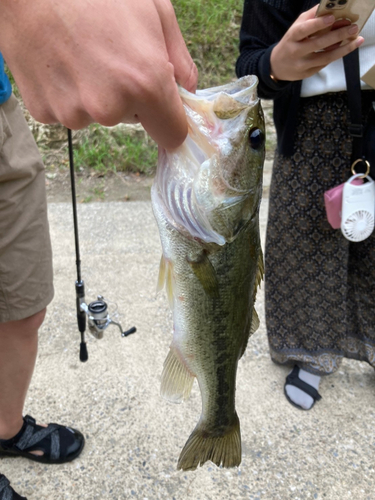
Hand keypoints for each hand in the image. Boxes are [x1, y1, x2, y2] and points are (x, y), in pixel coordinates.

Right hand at [0, 0, 197, 148]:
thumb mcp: (154, 9)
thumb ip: (179, 58)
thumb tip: (187, 90)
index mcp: (144, 84)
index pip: (172, 134)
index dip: (172, 121)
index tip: (166, 111)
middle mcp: (109, 107)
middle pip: (133, 119)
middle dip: (130, 95)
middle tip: (112, 56)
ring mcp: (74, 113)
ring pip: (98, 114)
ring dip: (96, 93)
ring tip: (82, 53)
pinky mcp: (45, 112)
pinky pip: (69, 110)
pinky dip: (68, 93)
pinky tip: (62, 61)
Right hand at [270, 5, 363, 81]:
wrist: (277, 66)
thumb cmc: (290, 42)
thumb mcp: (295, 27)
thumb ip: (311, 17)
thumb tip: (329, 7)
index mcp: (292, 37)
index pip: (304, 30)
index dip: (318, 24)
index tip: (332, 18)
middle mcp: (296, 52)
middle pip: (318, 44)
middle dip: (338, 34)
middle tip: (353, 27)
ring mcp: (302, 64)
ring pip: (325, 57)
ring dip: (343, 49)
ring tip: (356, 40)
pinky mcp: (307, 73)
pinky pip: (325, 63)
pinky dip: (336, 55)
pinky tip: (346, 48)